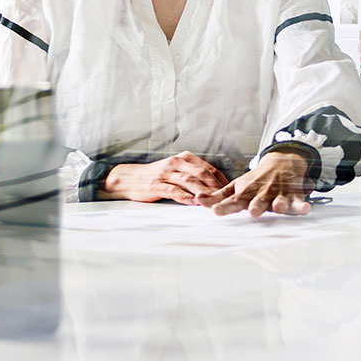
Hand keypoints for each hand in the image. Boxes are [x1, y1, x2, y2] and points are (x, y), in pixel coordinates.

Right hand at [103, 152, 227, 204]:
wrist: (129, 178)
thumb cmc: (155, 176)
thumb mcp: (174, 169)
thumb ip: (192, 173)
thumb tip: (214, 185)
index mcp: (182, 158)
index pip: (207, 167)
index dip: (221, 179)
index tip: (231, 190)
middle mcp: (175, 163)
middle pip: (201, 173)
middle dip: (216, 186)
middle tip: (227, 198)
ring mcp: (165, 174)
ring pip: (190, 182)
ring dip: (204, 193)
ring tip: (215, 202)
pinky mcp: (157, 185)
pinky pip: (174, 191)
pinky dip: (186, 197)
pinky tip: (195, 203)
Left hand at [195, 149, 311, 217]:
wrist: (280, 163)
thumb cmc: (255, 180)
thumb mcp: (235, 186)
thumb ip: (218, 197)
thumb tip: (197, 200)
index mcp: (245, 192)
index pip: (233, 201)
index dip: (224, 206)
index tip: (215, 210)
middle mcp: (261, 193)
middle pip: (258, 201)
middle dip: (256, 206)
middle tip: (253, 211)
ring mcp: (277, 194)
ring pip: (278, 200)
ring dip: (279, 204)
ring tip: (278, 208)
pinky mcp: (293, 195)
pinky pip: (299, 201)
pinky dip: (302, 205)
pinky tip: (305, 208)